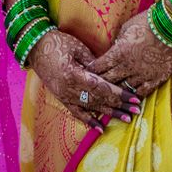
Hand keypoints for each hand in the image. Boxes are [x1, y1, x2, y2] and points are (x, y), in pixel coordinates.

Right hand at [26, 29, 140, 130]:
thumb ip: (93, 62)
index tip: (134, 97)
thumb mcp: (78, 48)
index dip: (119, 94)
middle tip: (136, 110)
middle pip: (99, 100)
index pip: (102, 88)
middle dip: (119, 106)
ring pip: (91, 108)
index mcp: (74, 75)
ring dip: (109, 114)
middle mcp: (69, 90)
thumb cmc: (58, 42)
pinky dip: (89, 121)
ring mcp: (64, 96)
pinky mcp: (61, 98)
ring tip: (126, 118)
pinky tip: (100, 129)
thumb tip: (108, 72)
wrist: (35, 47)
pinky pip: (76, 113)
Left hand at [89, 9, 171, 98]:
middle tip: (94, 87)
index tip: (87, 73)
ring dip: (116, 92)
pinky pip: (142, 92)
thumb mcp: (127, 28)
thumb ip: (118, 42)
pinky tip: (130, 96)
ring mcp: (142, 75)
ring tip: (110, 96)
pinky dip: (135, 95)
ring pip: (124, 89)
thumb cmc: (147, 22)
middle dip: (100, 83)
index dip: (92, 71)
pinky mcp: (156, 79)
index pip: (100, 66)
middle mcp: (128, 67)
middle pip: (109, 80)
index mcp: (119, 53)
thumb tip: (113, 50)